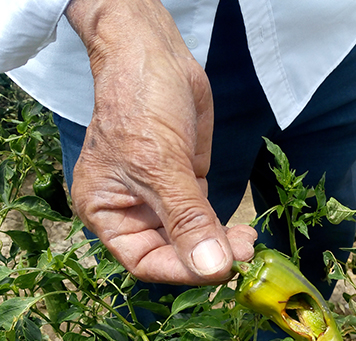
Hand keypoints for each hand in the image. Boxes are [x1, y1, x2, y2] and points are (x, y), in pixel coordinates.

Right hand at [65, 0, 255, 284]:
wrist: (153, 55)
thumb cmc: (139, 104)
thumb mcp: (160, 164)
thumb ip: (187, 218)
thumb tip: (212, 268)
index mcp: (107, 212)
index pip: (144, 260)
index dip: (181, 270)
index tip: (217, 270)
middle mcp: (132, 212)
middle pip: (172, 254)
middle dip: (208, 257)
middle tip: (244, 254)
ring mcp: (161, 200)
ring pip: (193, 239)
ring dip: (221, 245)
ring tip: (248, 243)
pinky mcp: (186, 186)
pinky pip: (205, 219)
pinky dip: (223, 228)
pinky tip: (243, 231)